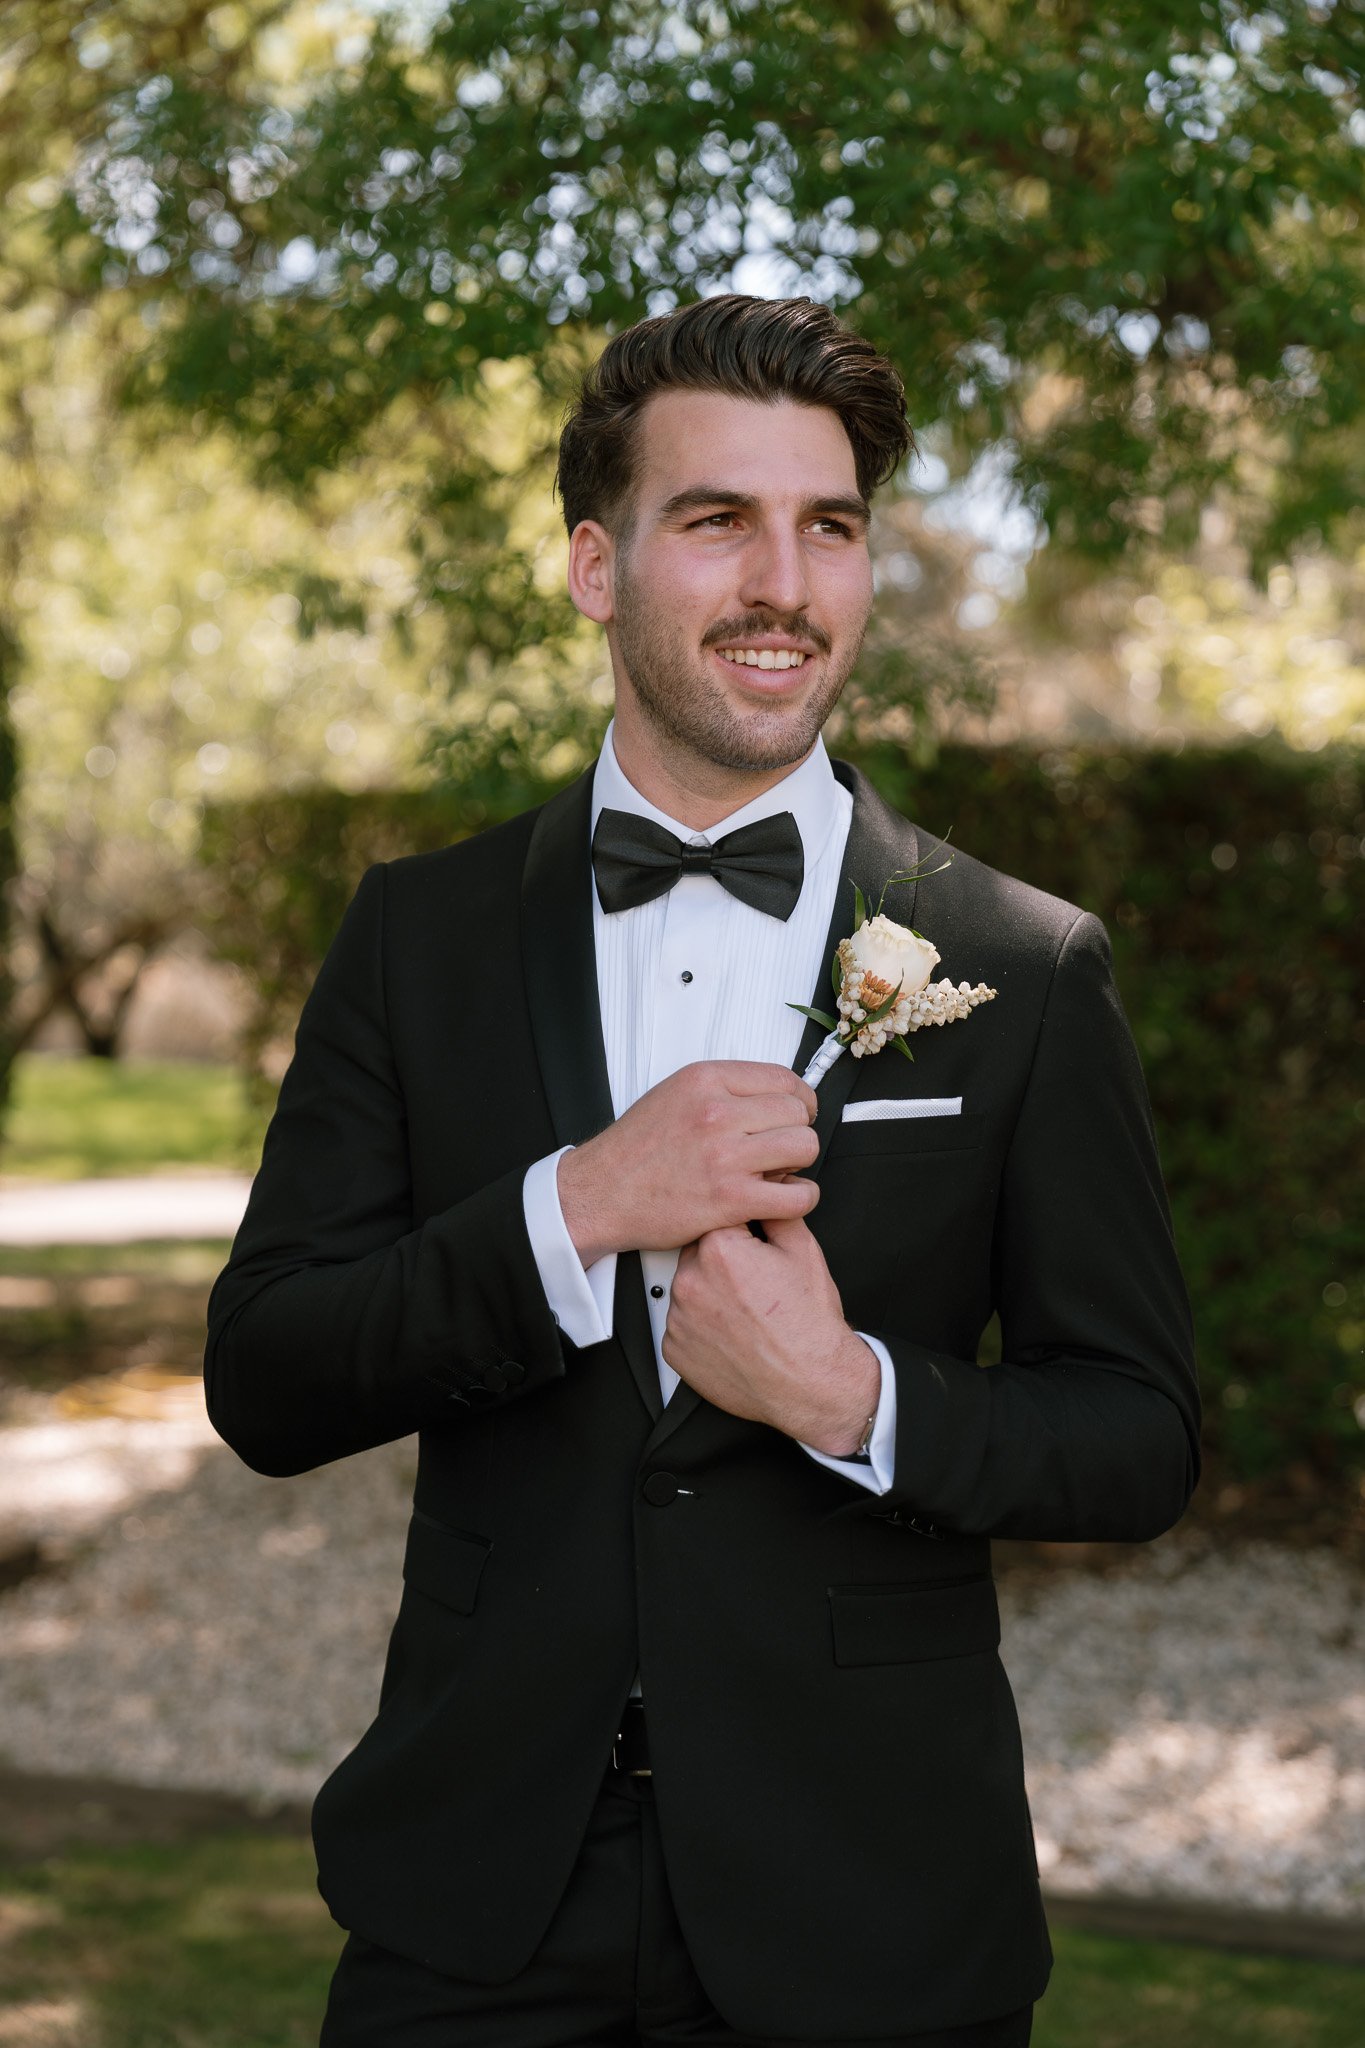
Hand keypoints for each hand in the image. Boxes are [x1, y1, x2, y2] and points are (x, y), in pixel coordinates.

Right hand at [557, 1061, 819, 1265]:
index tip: (797, 1114)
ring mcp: (725, 1156)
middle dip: (796, 1132)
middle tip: (780, 1149)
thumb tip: (772, 1095)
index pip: (784, 1079)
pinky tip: (780, 1198)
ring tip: (776, 1172)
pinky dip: (798, 1199)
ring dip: (797, 1164)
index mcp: (705, 1081)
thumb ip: (722, 1090)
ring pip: (803, 1148)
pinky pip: (797, 1196)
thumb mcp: (674, 1095)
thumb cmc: (633, 1151)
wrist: (600, 1194)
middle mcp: (716, 1113)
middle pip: (798, 1113)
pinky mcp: (730, 1198)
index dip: (800, 1100)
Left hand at [661, 1209, 880, 1454]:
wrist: (812, 1382)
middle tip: (755, 1284)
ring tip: (745, 1313)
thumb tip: (771, 1188)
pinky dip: (700, 1328)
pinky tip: (732, 1333)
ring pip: (689, 1290)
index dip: (742, 1233)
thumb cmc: (809, 1325)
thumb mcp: (803, 1251)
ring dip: (709, 1295)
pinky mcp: (674, 1350)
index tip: (754, 1249)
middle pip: (699, 1254)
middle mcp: (691, 1281)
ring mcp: (679, 1319)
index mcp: (720, 1250)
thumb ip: (777, 1210)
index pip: (719, 1219)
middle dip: (723, 1263)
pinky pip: (681, 1326)